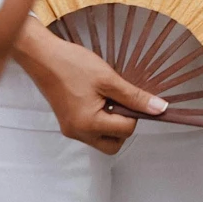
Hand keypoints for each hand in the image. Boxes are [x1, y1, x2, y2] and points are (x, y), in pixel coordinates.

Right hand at [22, 29, 165, 153]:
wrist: (42, 57)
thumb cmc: (73, 65)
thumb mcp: (109, 79)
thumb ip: (135, 97)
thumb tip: (159, 108)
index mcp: (88, 125)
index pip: (126, 131)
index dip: (135, 114)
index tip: (131, 96)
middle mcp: (78, 133)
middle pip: (113, 144)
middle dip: (124, 127)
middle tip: (121, 101)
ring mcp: (71, 129)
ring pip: (102, 139)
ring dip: (112, 123)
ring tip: (108, 97)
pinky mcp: (67, 123)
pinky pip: (90, 130)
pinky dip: (100, 119)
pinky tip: (99, 98)